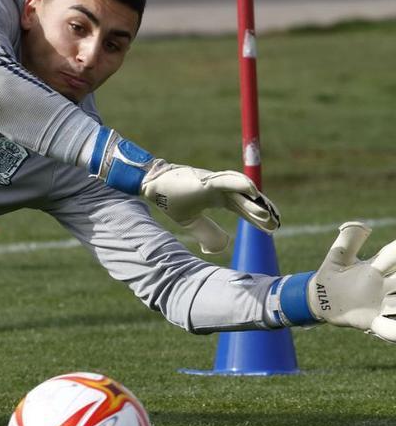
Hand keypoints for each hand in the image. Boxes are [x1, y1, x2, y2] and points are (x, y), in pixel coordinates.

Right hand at [139, 160, 280, 253]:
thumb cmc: (169, 200)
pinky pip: (227, 181)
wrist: (150, 186)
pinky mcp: (207, 179)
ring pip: (240, 191)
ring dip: (253, 202)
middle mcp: (220, 189)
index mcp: (217, 198)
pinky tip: (253, 191)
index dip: (255, 218)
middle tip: (275, 225)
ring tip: (267, 215)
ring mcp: (214, 182)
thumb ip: (206, 233)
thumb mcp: (191, 222)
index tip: (271, 229)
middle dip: (261, 212)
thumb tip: (223, 246)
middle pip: (246, 200)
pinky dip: (240, 184)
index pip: (242, 208)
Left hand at [280, 222, 395, 340]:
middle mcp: (383, 286)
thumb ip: (348, 242)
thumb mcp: (337, 258)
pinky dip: (393, 332)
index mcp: (376, 269)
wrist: (319, 300)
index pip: (392, 257)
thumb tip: (361, 225)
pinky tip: (395, 333)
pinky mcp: (373, 321)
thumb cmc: (331, 276)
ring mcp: (380, 305)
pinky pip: (389, 328)